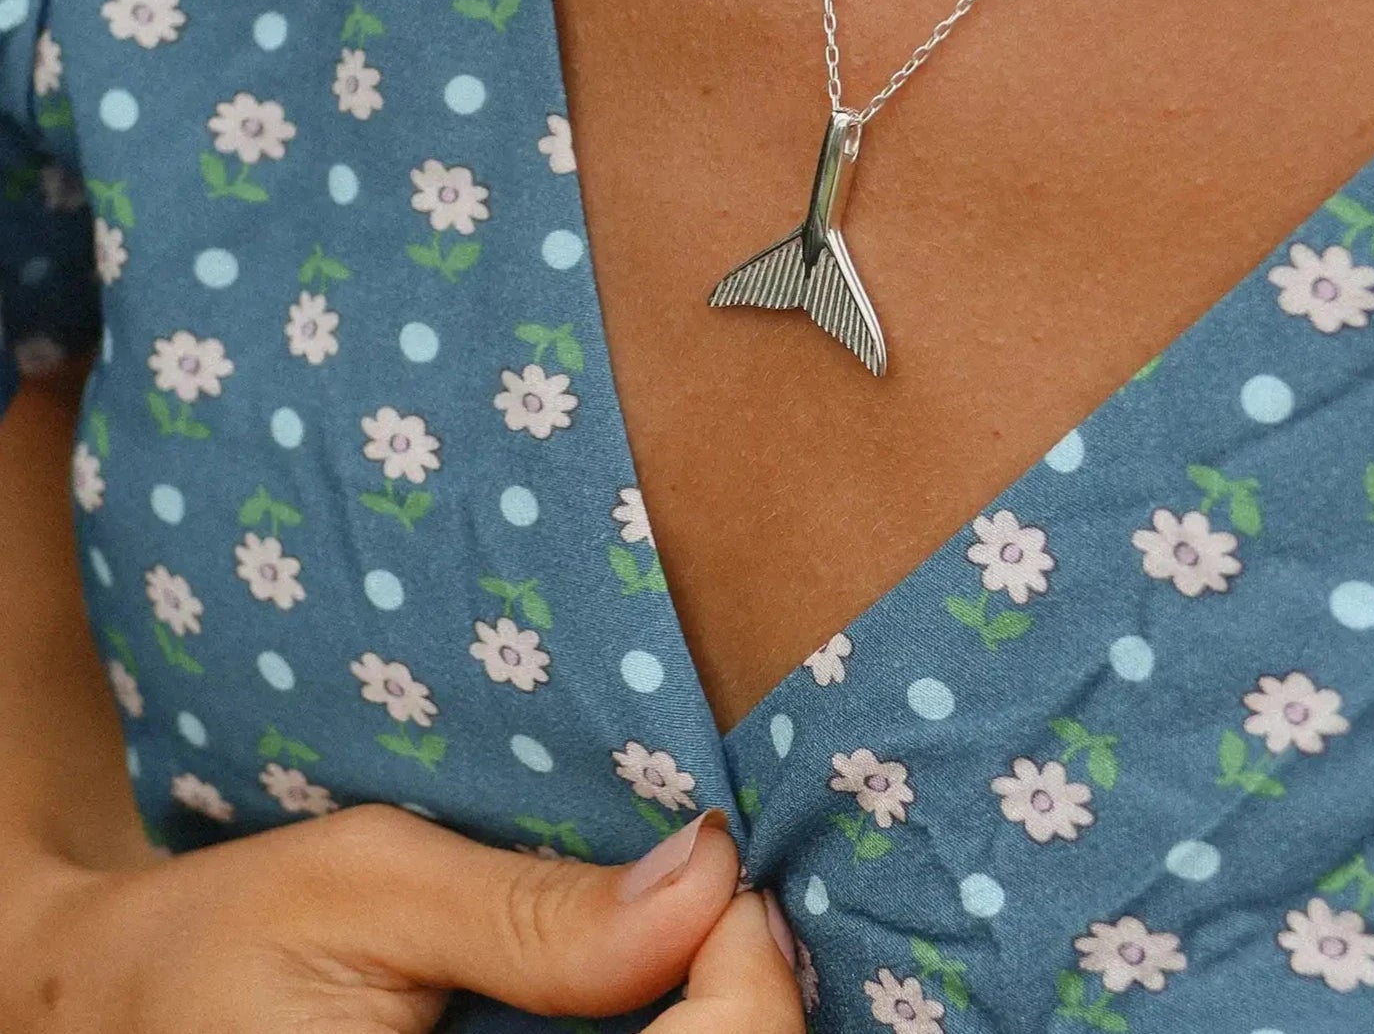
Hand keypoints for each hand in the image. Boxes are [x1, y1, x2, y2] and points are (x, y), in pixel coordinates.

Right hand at [12, 804, 804, 1032]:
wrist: (108, 1013)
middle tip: (731, 912)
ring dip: (714, 1027)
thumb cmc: (218, 942)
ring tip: (706, 948)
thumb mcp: (369, 884)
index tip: (732, 885)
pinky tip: (664, 993)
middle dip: (745, 1012)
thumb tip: (707, 872)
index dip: (748, 987)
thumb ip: (537, 908)